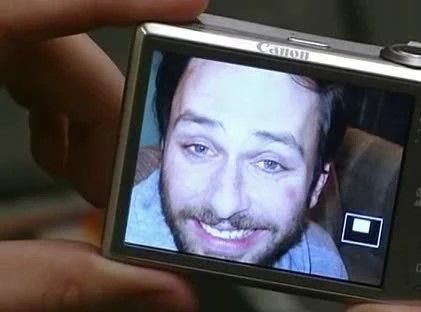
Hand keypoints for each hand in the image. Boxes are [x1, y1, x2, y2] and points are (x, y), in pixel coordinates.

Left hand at [0, 0, 206, 310]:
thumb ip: (51, 280)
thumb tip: (156, 289)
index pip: (46, 9)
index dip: (127, 4)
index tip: (191, 7)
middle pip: (58, 56)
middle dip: (113, 117)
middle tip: (137, 181)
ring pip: (42, 60)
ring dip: (86, 119)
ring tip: (101, 182)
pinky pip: (20, 64)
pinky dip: (56, 111)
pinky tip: (62, 156)